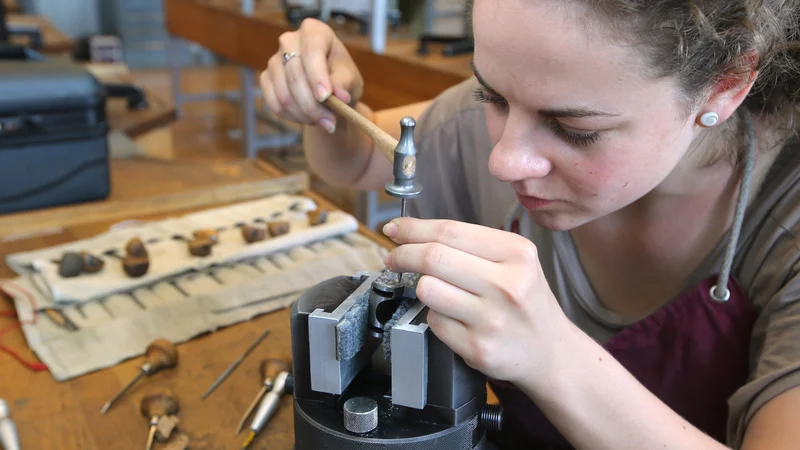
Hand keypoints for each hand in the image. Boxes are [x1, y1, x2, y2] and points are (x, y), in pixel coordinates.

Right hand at [260, 18, 363, 133]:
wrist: (329, 91)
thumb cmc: (342, 79)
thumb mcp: (350, 79)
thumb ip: (344, 84)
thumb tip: (338, 96)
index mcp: (314, 31)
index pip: (311, 50)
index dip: (317, 76)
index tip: (326, 97)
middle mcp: (289, 41)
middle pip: (295, 76)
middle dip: (313, 104)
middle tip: (331, 122)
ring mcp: (274, 60)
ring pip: (284, 94)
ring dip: (304, 114)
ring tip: (322, 120)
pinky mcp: (266, 78)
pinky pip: (275, 103)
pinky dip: (292, 116)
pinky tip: (307, 118)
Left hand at [382, 217, 570, 384]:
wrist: (550, 351)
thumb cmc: (525, 301)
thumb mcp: (514, 262)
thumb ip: (470, 245)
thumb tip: (410, 233)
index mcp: (516, 253)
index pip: (450, 232)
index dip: (413, 229)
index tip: (394, 229)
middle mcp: (507, 285)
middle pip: (433, 258)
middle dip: (403, 255)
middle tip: (394, 258)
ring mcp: (492, 319)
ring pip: (427, 290)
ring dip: (422, 288)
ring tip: (436, 291)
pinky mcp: (477, 348)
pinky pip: (434, 322)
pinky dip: (436, 316)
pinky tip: (455, 318)